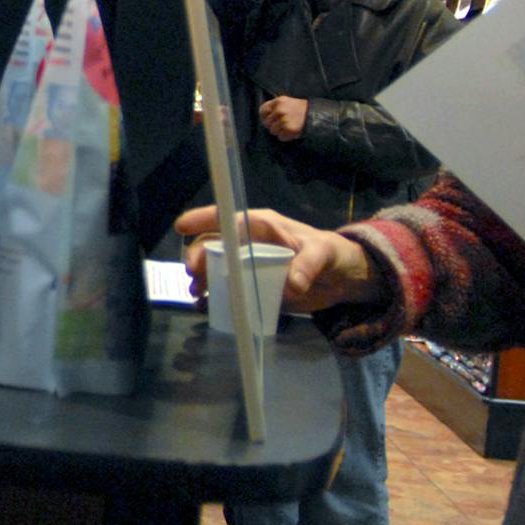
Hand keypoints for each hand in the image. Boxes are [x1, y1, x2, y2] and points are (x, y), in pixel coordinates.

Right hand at [174, 204, 381, 313]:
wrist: (342, 279)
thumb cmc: (332, 255)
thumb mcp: (323, 254)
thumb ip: (309, 265)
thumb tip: (293, 285)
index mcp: (263, 227)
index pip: (229, 219)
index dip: (204, 219)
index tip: (182, 226)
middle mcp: (250, 243)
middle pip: (216, 244)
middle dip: (199, 256)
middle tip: (193, 274)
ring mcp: (249, 265)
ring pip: (216, 267)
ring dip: (202, 278)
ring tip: (196, 292)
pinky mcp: (253, 286)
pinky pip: (228, 289)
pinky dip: (213, 296)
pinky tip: (205, 305)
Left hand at [259, 95, 308, 141]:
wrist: (315, 115)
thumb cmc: (301, 109)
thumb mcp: (287, 102)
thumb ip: (275, 107)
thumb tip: (264, 117)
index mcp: (278, 101)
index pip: (263, 110)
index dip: (264, 117)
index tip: (268, 120)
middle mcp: (279, 110)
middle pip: (267, 123)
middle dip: (273, 125)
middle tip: (282, 125)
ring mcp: (284, 120)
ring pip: (273, 131)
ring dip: (280, 131)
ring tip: (288, 127)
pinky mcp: (288, 130)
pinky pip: (281, 137)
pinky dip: (286, 137)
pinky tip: (292, 132)